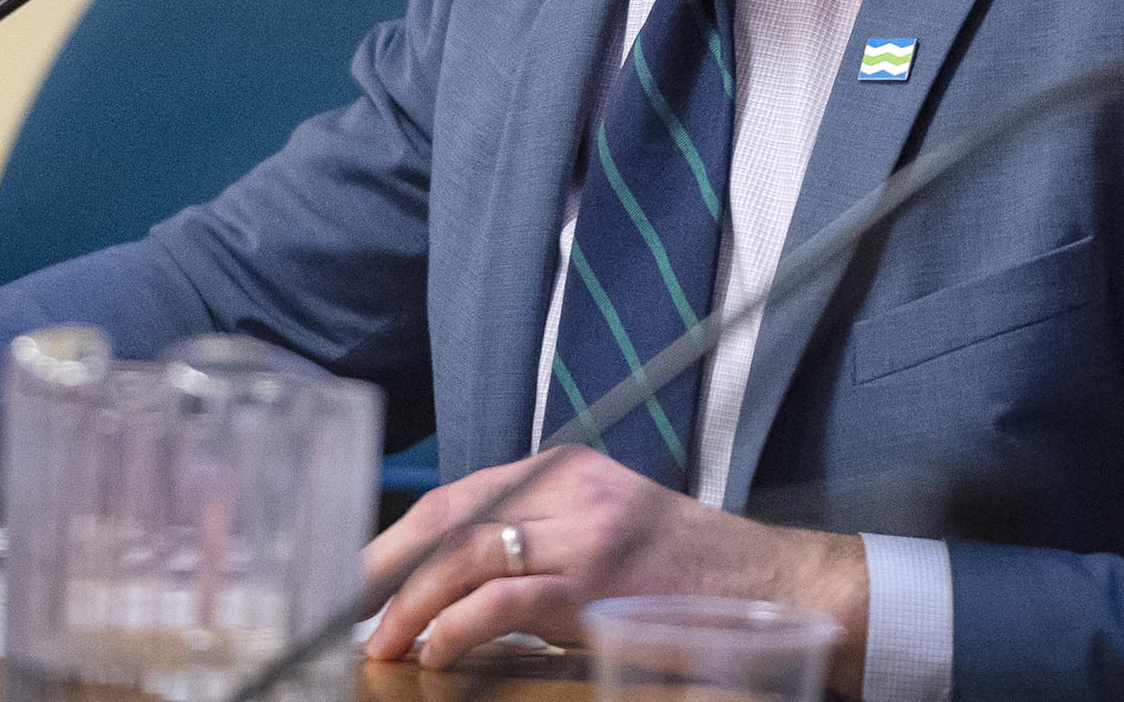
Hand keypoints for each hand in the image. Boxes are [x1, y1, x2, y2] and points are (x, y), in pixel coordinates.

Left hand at [361, 446, 869, 694]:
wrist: (775, 587)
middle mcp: (569, 489)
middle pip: (451, 519)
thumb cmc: (689, 571)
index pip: (459, 495)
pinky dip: (458, 627)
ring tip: (381, 644)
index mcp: (567, 469)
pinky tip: (436, 654)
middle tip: (348, 612)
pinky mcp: (597, 585)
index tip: (358, 573)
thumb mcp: (609, 527)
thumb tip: (457, 582)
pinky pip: (505, 600)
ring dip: (411, 604)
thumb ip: (544, 536)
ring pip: (466, 555)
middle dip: (387, 568)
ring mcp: (584, 534)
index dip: (398, 536)